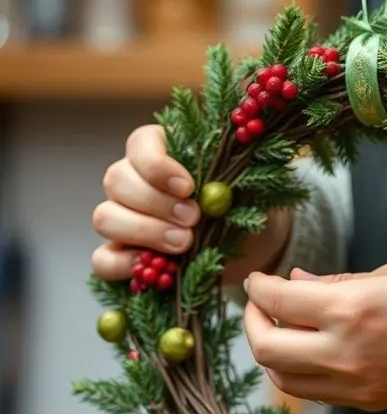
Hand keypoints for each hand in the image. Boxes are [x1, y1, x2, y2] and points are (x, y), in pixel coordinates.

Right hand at [91, 124, 291, 281]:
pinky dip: (123, 266)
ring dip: (143, 231)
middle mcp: (135, 181)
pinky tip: (158, 270)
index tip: (188, 186)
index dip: (156, 164)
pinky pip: (103, 261)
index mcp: (163, 151)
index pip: (139, 144)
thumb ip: (236, 178)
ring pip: (106, 217)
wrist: (256, 244)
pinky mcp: (125, 256)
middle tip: (194, 220)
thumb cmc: (251, 205)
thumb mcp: (253, 187)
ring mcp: (124, 218)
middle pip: (116, 180)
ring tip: (185, 244)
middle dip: (155, 202)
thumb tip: (218, 185)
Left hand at [243, 243, 386, 410]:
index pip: (278, 299)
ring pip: (284, 379)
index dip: (258, 285)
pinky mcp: (371, 403)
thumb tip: (302, 280)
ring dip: (269, 351)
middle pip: (265, 348)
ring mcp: (357, 386)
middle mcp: (346, 353)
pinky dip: (298, 371)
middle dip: (249, 320)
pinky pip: (315, 393)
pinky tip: (310, 349)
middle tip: (257, 302)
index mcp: (354, 308)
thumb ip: (348, 275)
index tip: (257, 276)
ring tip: (279, 326)